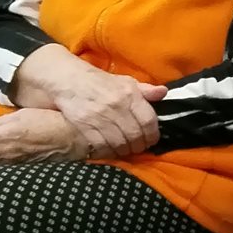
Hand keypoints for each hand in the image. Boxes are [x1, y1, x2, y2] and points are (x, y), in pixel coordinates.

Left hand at [0, 108, 89, 165]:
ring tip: (4, 145)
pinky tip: (16, 153)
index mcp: (2, 137)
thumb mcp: (21, 114)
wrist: (74, 138)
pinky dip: (5, 161)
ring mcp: (13, 165)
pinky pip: (5, 167)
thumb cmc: (49, 121)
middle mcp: (4, 154)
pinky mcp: (22, 171)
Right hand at [11, 44, 163, 157]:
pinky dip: (108, 152)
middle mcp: (116, 106)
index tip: (151, 140)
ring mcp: (99, 118)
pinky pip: (102, 147)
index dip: (153, 135)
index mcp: (129, 94)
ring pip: (120, 144)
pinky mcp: (84, 127)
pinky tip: (110, 150)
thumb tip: (163, 92)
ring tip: (126, 150)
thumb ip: (145, 90)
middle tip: (138, 147)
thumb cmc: (100, 82)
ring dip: (125, 151)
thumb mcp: (125, 81)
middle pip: (135, 136)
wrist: (68, 80)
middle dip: (139, 145)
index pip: (148, 121)